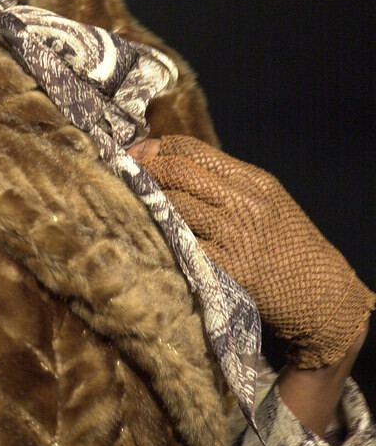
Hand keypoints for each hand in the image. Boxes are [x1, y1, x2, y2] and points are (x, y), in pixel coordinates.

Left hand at [128, 134, 372, 372]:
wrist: (325, 297)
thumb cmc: (292, 249)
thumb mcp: (269, 204)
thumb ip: (229, 185)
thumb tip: (175, 167)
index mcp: (253, 181)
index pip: (192, 150)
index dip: (155, 148)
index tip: (134, 154)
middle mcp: (243, 203)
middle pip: (178, 172)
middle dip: (143, 170)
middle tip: (121, 175)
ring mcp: (235, 235)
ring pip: (174, 205)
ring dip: (145, 203)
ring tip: (126, 203)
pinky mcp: (227, 269)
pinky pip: (182, 246)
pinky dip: (161, 238)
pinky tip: (145, 237)